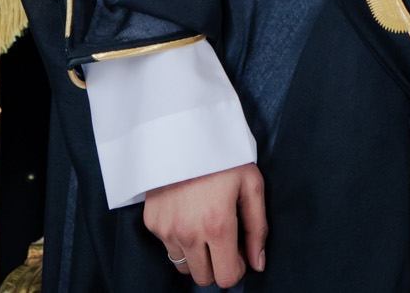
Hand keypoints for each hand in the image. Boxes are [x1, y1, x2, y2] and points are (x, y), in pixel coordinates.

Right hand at [143, 162, 266, 286]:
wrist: (185, 132)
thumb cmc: (224, 157)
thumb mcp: (251, 185)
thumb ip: (257, 229)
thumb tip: (258, 264)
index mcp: (218, 226)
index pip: (226, 278)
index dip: (237, 269)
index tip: (240, 251)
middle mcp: (188, 233)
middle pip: (204, 278)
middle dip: (218, 265)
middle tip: (225, 241)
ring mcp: (166, 229)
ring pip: (184, 266)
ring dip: (197, 255)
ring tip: (205, 226)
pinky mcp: (151, 223)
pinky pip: (168, 247)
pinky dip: (180, 240)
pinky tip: (189, 214)